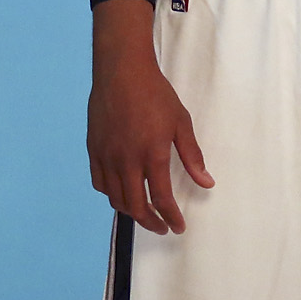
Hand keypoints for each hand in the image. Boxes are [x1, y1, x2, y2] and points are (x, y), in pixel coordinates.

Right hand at [87, 0, 212, 233]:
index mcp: (151, 155)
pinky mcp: (93, 151)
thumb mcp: (181, 122)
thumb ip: (192, 156)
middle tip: (162, 228)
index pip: (161, 199)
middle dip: (151, 222)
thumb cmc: (155, 94)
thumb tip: (207, 183)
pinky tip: (121, 193)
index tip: (178, 227)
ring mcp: (107, 157)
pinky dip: (111, 195)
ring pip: (116, 199)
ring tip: (144, 214)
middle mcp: (126, 162)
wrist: (122, 71)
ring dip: (132, 212)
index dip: (171, 217)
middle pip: (136, 206)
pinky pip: (100, 184)